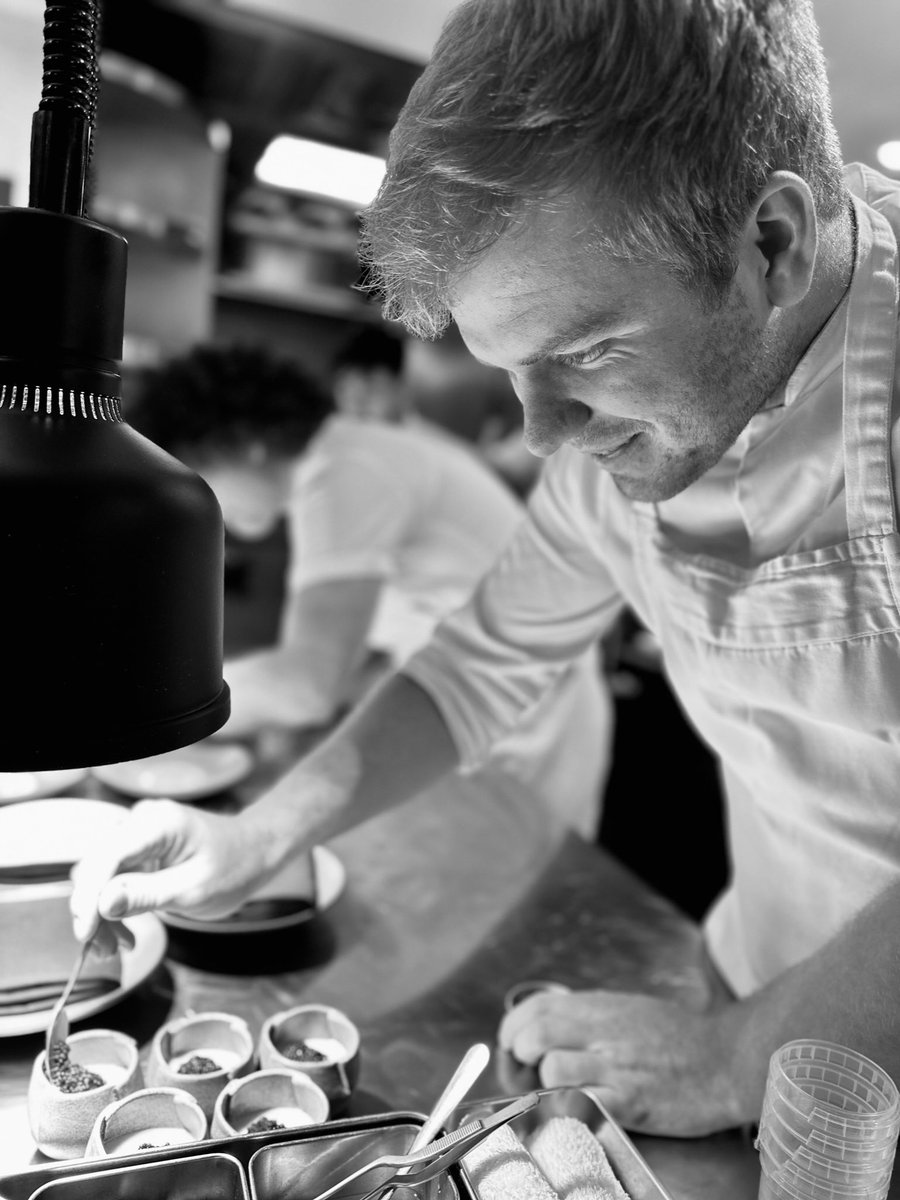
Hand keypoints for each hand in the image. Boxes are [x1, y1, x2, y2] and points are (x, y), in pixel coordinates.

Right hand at [69, 798, 271, 954]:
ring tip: (117, 946)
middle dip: (94, 911)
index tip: (86, 934)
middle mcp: (142, 821)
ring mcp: (139, 833)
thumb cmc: (235, 867)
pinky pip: (114, 878)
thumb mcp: (194, 889)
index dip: (89, 897)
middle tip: (104, 950)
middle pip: (97, 867)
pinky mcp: (139, 848)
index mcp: (159, 823)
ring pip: (101, 876)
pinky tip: (124, 932)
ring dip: (102, 913)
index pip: (106, 857)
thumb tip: (101, 904)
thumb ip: (146, 895)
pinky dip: (114, 907)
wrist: (255, 852)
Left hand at [498, 988, 741, 1135]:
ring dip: (543, 1083)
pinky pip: (584, 1102)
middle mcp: (603, 1031)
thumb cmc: (679, 1037)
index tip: (513, 1044)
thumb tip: (549, 1024)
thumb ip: (590, 1015)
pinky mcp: (631, 1101)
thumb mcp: (628, 1009)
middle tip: (528, 1071)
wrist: (726, 1058)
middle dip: (519, 1055)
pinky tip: (578, 1108)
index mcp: (599, 1007)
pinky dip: (569, 1107)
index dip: (513, 1026)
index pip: (536, 1006)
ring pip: (553, 1068)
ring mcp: (616, 1066)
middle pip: (535, 1033)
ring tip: (554, 1091)